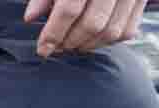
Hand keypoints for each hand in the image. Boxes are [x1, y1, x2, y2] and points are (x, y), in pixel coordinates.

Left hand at [24, 0, 146, 56]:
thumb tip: (31, 17)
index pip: (69, 9)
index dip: (54, 33)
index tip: (43, 48)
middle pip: (92, 23)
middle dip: (71, 42)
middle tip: (58, 46)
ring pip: (111, 31)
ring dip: (88, 45)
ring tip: (72, 44)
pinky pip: (128, 29)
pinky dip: (108, 41)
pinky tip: (92, 39)